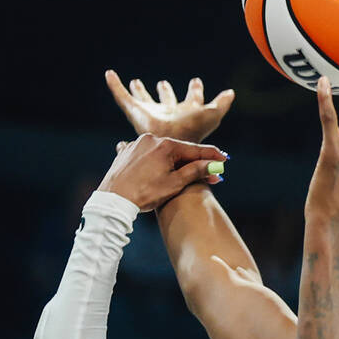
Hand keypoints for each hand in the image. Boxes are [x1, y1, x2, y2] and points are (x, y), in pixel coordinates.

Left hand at [98, 133, 226, 211]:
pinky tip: (157, 169)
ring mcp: (136, 144)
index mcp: (165, 144)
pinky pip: (146, 153)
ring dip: (174, 162)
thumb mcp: (175, 183)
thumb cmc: (145, 193)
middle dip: (193, 161)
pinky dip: (155, 161)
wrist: (113, 200)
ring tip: (182, 175)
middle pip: (178, 150)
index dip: (211, 155)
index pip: (194, 149)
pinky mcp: (126, 151)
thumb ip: (196, 171)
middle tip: (209, 172)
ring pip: (162, 151)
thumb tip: (214, 166)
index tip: (224, 159)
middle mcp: (150, 138)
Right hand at [105, 70, 234, 142]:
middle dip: (165, 92)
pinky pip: (122, 97)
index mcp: (185, 116)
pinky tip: (109, 74)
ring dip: (140, 91)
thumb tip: (232, 92)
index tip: (196, 81)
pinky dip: (115, 86)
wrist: (169, 149)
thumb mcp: (212, 115)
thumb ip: (221, 104)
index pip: (191, 102)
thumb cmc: (193, 131)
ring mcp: (150, 114)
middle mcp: (168, 115)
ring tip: (136, 82)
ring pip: (144, 100)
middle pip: (166, 101)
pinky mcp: (135, 113)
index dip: (194, 91)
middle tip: (162, 83)